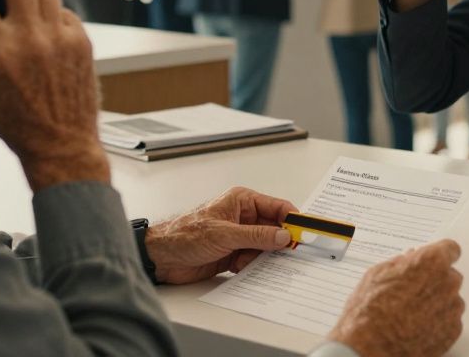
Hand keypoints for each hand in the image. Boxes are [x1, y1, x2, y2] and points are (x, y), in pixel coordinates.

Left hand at [145, 187, 296, 283]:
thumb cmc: (184, 234)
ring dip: (262, 257)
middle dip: (280, 242)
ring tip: (249, 260)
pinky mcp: (234, 254)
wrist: (161, 257)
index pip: (277, 207)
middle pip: (275, 229)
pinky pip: (254, 260)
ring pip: (265, 247)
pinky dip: (252, 266)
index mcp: (242, 201)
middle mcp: (243, 217)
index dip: (293, 220)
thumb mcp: (224, 234)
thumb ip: (256, 236)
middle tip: (289, 254)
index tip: (306, 232)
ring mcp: (239, 236)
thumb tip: (283, 237)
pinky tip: (239, 267)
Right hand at [328, 239, 463, 356]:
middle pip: (449, 275)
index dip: (439, 254)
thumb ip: (400, 263)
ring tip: (410, 312)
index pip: (450, 249)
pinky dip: (437, 321)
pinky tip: (416, 326)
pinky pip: (449, 320)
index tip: (433, 260)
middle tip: (412, 290)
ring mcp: (452, 309)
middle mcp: (447, 284)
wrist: (369, 350)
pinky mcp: (452, 332)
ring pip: (450, 299)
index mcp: (431, 263)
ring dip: (436, 302)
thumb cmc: (369, 312)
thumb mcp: (376, 275)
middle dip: (434, 280)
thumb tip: (409, 259)